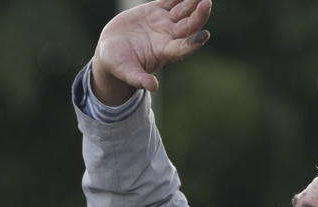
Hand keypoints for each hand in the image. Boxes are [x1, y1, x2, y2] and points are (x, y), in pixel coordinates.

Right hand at [91, 0, 212, 103]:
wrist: (111, 50)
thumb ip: (139, 79)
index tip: (205, 35)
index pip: (182, 48)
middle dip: (198, 15)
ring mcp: (164, 22)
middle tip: (206, 2)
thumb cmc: (119, 65)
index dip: (194, 42)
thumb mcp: (126, 72)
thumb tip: (152, 88)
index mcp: (163, 52)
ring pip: (182, 10)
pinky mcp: (156, 10)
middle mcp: (168, 37)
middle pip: (188, 26)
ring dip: (192, 1)